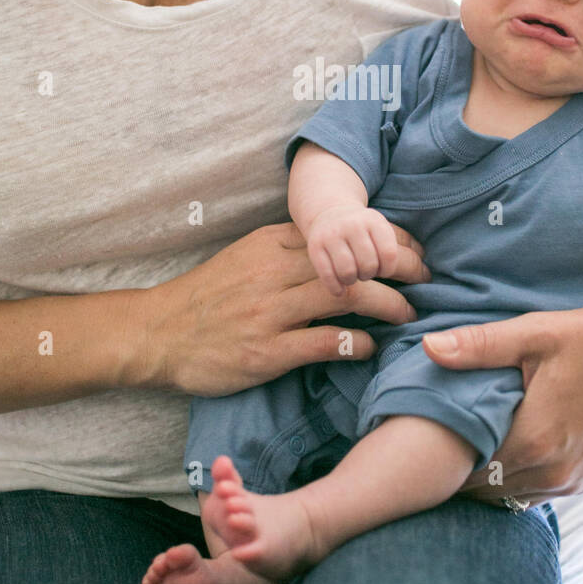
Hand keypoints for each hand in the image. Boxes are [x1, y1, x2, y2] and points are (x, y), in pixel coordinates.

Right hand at [129, 221, 428, 397]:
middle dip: (398, 265)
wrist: (156, 333)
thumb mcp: (244, 258)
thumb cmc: (204, 299)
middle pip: (352, 260)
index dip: (383, 236)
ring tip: (410, 312)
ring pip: (347, 295)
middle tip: (427, 276)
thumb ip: (286, 252)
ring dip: (388, 303)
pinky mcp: (266, 351)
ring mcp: (270, 312)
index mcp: (270, 245)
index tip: (411, 245)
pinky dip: (357, 342)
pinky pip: (325, 342)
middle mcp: (273, 272)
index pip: (340, 232)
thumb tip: (336, 249)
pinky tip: (374, 346)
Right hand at [306, 205, 402, 295]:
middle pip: (368, 266)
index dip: (388, 269)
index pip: (389, 255)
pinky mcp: (315, 246)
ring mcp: (331, 235)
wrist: (329, 211)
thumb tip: (427, 275)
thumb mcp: (381, 230)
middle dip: (369, 274)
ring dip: (352, 280)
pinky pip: (328, 276)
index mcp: (374, 221)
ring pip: (348, 273)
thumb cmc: (363, 230)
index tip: (384, 270)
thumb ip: (401, 249)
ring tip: (353, 276)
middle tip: (365, 272)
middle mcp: (352, 225)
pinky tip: (339, 289)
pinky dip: (336, 287)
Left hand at [421, 305, 582, 505]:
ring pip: (509, 496)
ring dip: (485, 479)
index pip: (468, 471)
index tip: (415, 441)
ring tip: (460, 450)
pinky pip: (535, 494)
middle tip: (429, 448)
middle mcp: (554, 471)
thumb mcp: (535, 333)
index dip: (439, 460)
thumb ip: (478, 345)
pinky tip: (497, 453)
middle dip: (457, 472)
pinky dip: (512, 480)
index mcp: (536, 439)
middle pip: (485, 489)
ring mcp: (573, 479)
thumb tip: (428, 346)